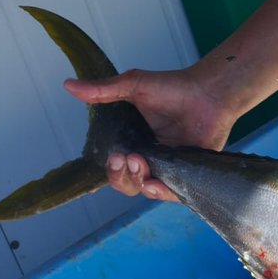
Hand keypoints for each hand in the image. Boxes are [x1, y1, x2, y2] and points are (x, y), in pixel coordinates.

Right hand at [64, 68, 238, 201]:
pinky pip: (174, 193)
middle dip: (120, 176)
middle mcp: (150, 159)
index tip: (112, 158)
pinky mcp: (190, 173)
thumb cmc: (174, 88)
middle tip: (124, 159)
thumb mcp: (134, 86)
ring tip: (140, 162)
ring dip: (138, 181)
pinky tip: (154, 185)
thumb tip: (68, 85)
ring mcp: (170, 168)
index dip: (110, 170)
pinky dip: (162, 193)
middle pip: (127, 184)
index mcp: (134, 144)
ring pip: (146, 190)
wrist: (209, 91)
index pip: (116, 168)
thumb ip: (103, 91)